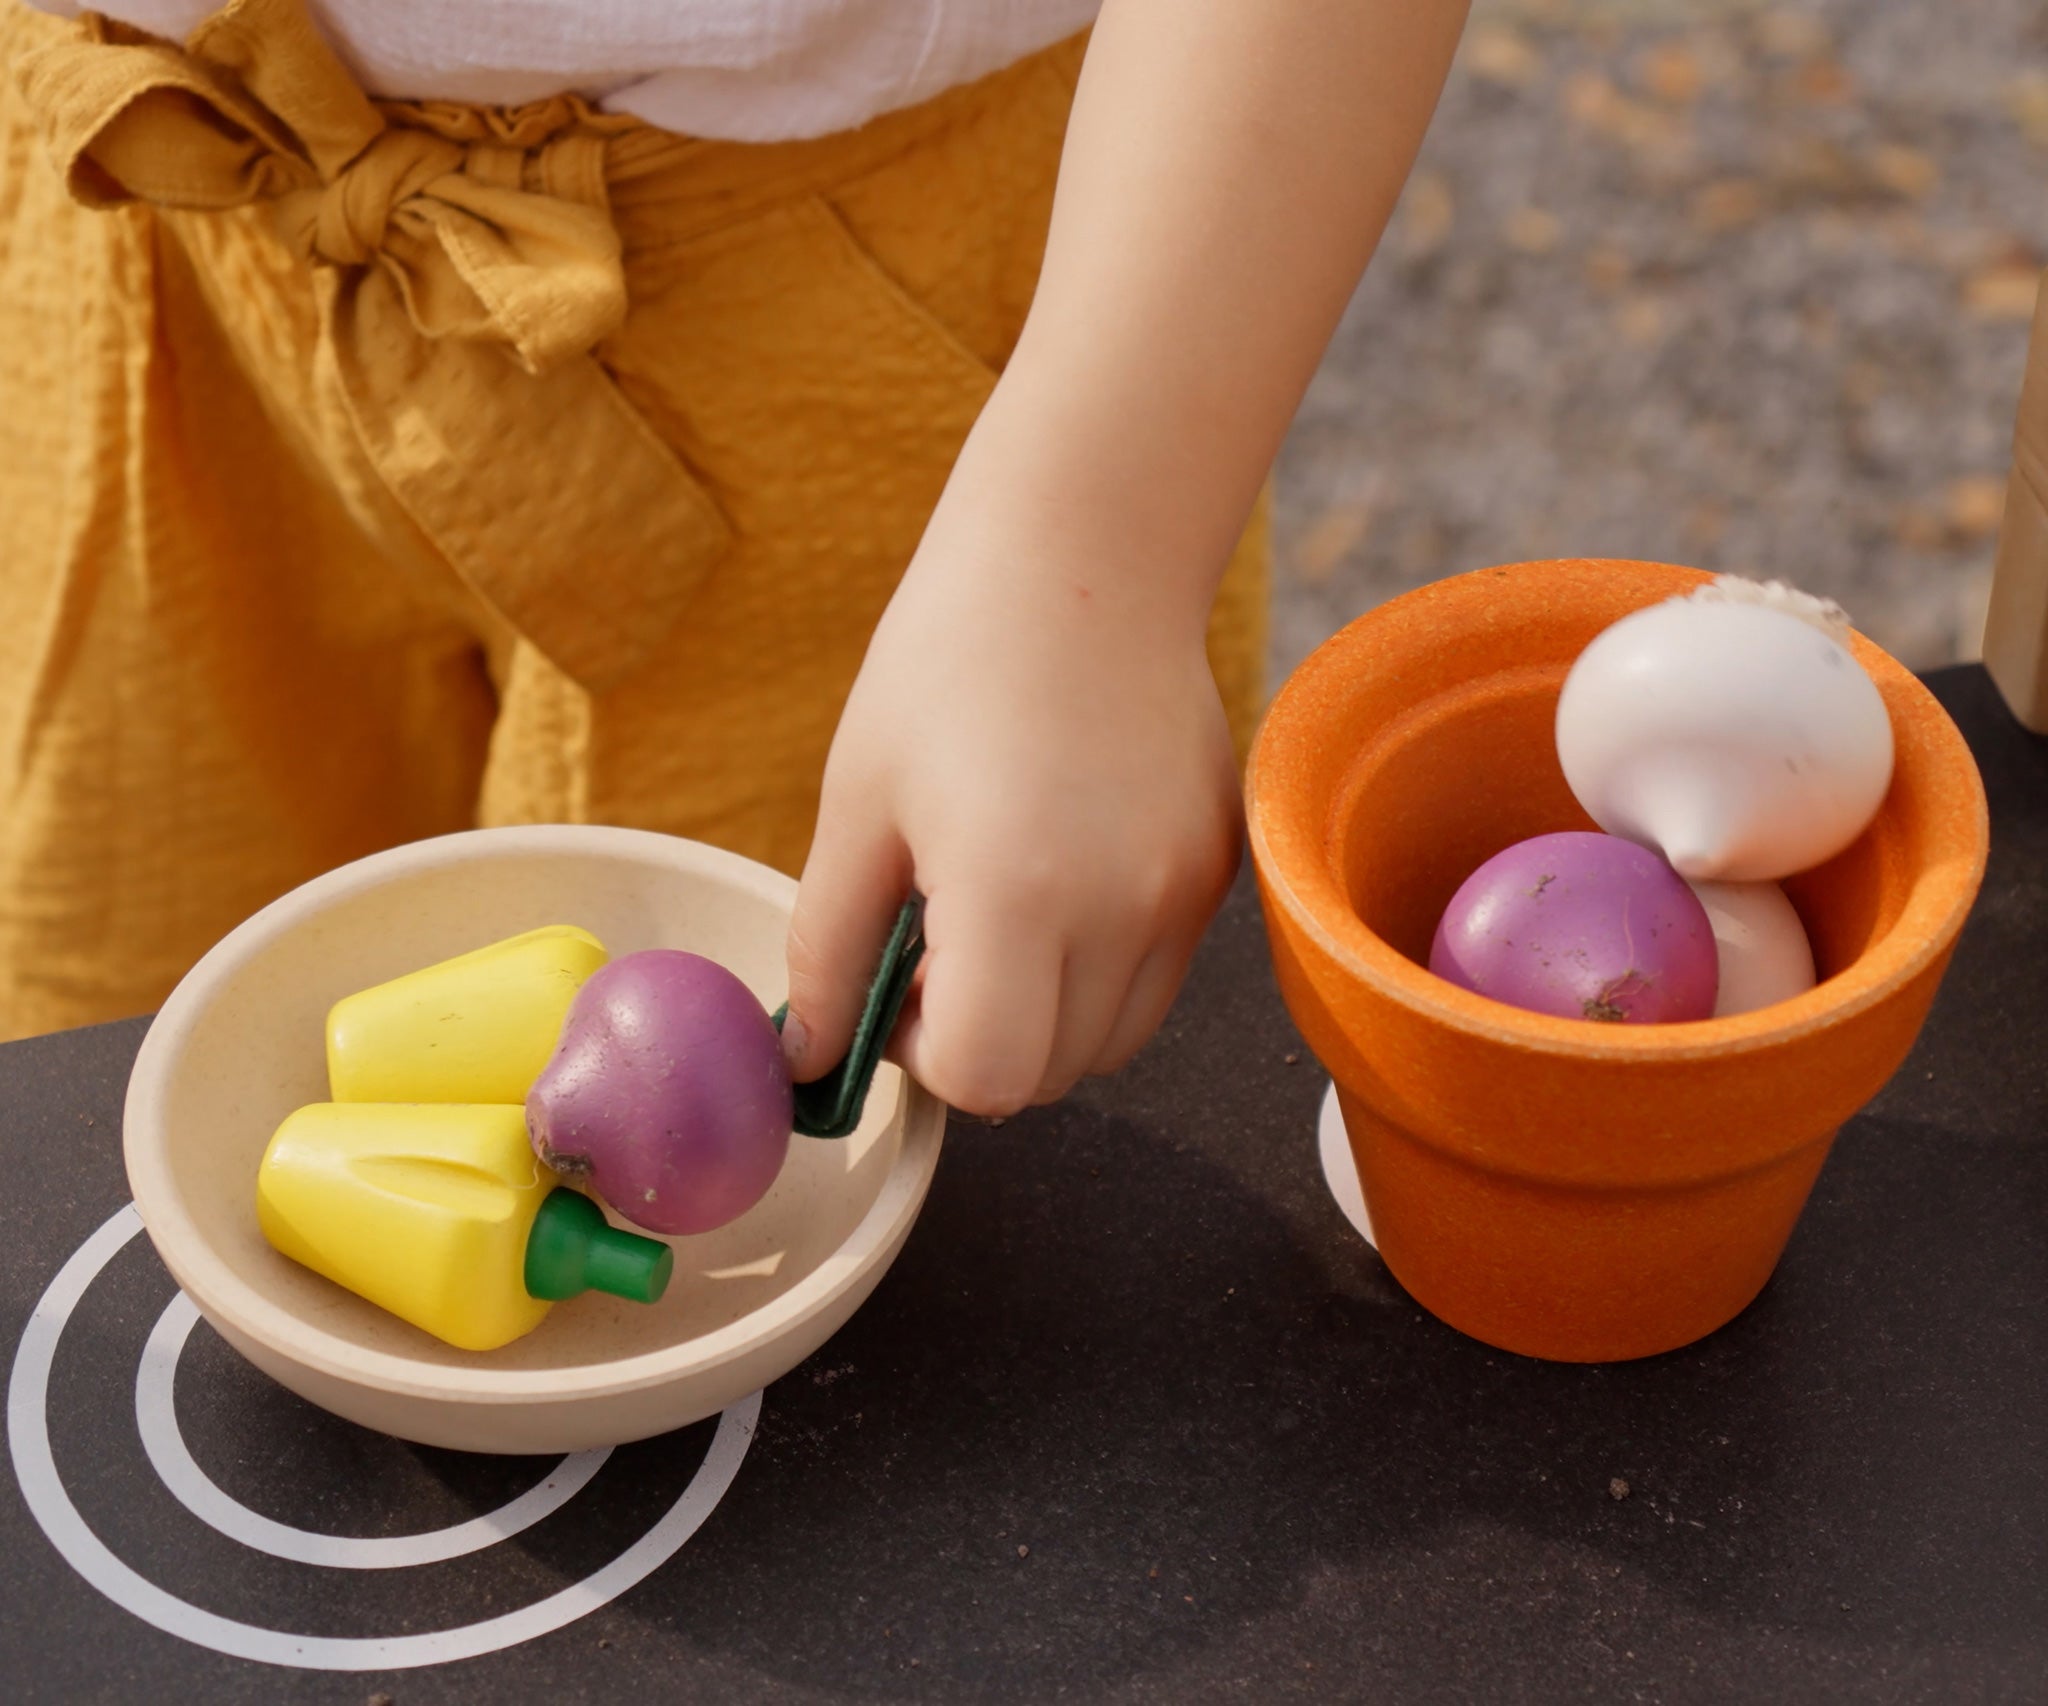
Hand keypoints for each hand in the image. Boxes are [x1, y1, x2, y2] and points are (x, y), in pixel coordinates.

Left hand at [780, 482, 1242, 1116]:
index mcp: (1014, 893)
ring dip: (1046, 1017)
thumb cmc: (948, 663)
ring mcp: (1185, 894)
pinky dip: (1101, 967)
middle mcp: (1121, 908)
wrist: (1083, 554)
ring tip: (1002, 909)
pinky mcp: (1219, 870)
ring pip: (1111, 1043)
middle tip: (940, 941)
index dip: (925, 1054)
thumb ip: (827, 949)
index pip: (985, 1077)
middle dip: (982, 1040)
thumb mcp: (857, 805)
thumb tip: (806, 1059)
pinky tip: (1062, 870)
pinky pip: (1156, 979)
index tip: (898, 983)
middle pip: (1050, 1078)